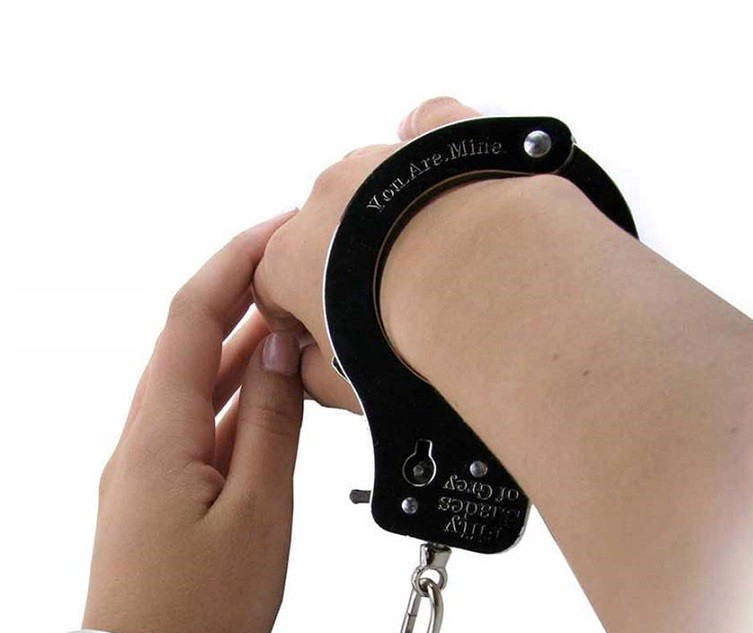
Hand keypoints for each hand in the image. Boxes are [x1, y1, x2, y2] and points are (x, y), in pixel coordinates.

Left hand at [83, 209, 303, 632]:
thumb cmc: (202, 615)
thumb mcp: (258, 512)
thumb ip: (273, 424)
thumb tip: (282, 348)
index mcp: (158, 432)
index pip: (192, 318)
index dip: (234, 264)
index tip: (280, 229)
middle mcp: (143, 441)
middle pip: (192, 345)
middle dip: (243, 297)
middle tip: (299, 268)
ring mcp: (150, 472)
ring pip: (200, 388)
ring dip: (245, 350)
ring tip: (298, 319)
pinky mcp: (163, 500)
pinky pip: (203, 430)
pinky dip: (241, 402)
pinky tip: (276, 398)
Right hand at [253, 97, 481, 412]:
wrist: (481, 284)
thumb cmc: (405, 341)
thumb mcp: (347, 385)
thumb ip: (312, 377)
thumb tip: (306, 369)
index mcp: (288, 256)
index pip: (271, 286)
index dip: (292, 315)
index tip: (319, 335)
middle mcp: (324, 198)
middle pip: (322, 233)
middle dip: (341, 265)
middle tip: (385, 305)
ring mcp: (381, 160)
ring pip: (371, 181)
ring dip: (386, 212)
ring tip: (428, 253)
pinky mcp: (438, 138)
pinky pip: (427, 127)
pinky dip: (428, 140)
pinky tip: (440, 165)